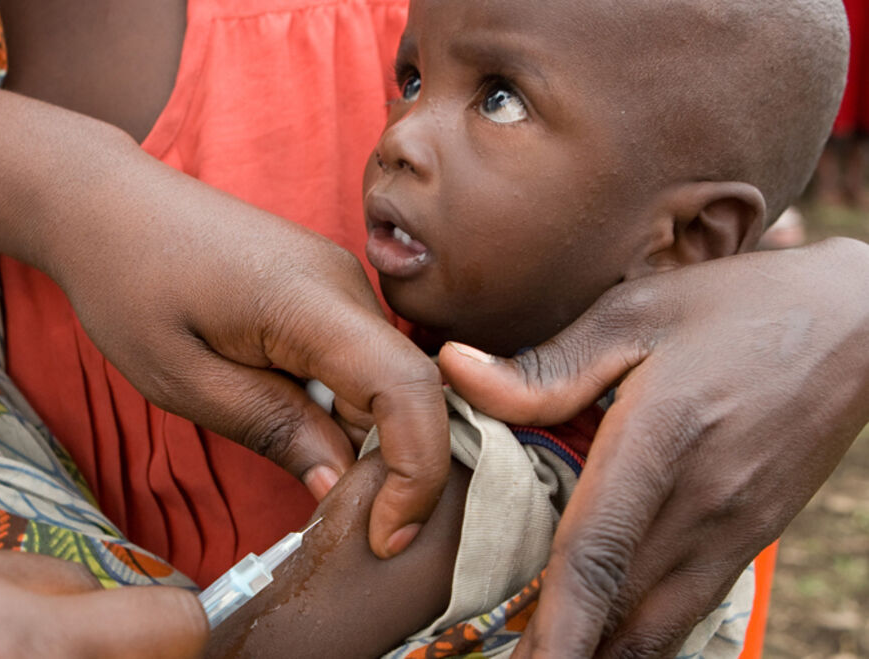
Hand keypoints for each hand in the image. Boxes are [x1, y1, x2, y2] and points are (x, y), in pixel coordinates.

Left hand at [0, 86, 449, 557]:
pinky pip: (360, 360)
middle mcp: (346, 284)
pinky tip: (297, 425)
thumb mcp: (184, 378)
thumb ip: (272, 428)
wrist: (107, 205)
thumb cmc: (129, 284)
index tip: (386, 535)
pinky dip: (345, 407)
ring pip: (386, 379)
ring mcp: (341, 282)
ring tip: (302, 468)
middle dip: (391, 467)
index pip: (409, 388)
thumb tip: (340, 484)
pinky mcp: (326, 290)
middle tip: (340, 523)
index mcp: (312, 300)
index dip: (417, 470)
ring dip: (364, 437)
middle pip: (407, 390)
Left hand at [437, 238, 868, 656]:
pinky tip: (607, 633)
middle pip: (623, 611)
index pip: (596, 555)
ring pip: (660, 623)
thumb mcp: (634, 313)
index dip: (556, 626)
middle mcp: (702, 503)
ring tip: (549, 656)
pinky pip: (690, 606)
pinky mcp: (753, 536)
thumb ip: (545, 363)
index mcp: (660, 442)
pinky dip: (644, 632)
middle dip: (567, 652)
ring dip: (606, 649)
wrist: (854, 324)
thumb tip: (454, 370)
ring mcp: (735, 529)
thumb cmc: (732, 307)